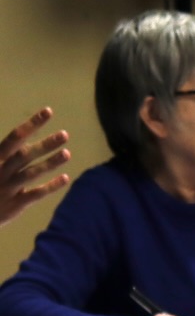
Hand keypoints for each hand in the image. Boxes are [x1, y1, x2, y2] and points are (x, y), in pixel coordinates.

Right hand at [0, 108, 69, 227]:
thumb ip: (7, 150)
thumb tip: (22, 132)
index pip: (15, 137)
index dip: (32, 124)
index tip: (48, 111)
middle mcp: (1, 170)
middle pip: (25, 155)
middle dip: (44, 144)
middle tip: (65, 134)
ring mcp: (8, 187)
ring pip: (31, 174)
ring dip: (50, 163)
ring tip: (67, 153)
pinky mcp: (14, 204)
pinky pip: (34, 194)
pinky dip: (50, 187)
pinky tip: (65, 178)